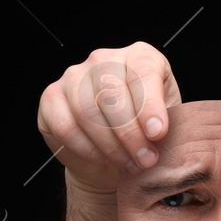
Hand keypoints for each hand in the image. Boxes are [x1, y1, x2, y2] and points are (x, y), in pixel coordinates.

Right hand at [37, 43, 181, 194]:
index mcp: (140, 55)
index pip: (143, 72)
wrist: (115, 153)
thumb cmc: (147, 131)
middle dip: (131, 134)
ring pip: (87, 111)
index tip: (158, 134)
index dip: (150, 106)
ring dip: (111, 145)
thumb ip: (168, 122)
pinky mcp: (51, 97)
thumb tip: (158, 133)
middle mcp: (103, 59)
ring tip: (129, 165)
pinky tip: (104, 160)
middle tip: (146, 160)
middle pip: (112, 94)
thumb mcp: (169, 121)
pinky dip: (87, 149)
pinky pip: (66, 126)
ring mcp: (73, 76)